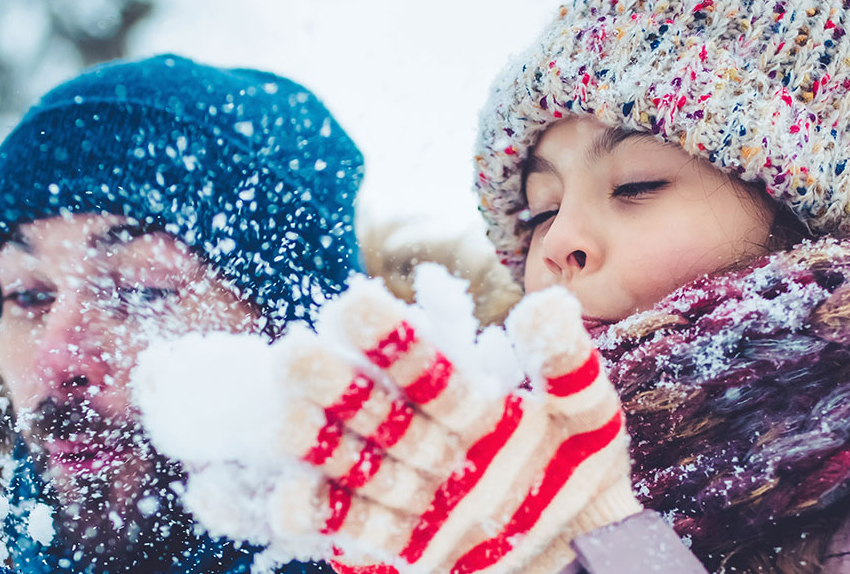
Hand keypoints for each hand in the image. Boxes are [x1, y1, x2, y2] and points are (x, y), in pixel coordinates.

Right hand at [271, 282, 640, 573]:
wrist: (586, 565)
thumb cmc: (588, 486)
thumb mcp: (588, 420)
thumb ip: (565, 364)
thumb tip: (543, 302)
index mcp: (461, 404)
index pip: (420, 367)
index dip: (389, 339)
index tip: (355, 304)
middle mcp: (422, 444)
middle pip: (371, 412)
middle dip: (335, 388)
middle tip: (293, 355)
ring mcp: (405, 498)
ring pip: (350, 468)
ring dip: (315, 449)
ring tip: (283, 425)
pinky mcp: (394, 551)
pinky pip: (344, 530)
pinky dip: (301, 515)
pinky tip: (261, 497)